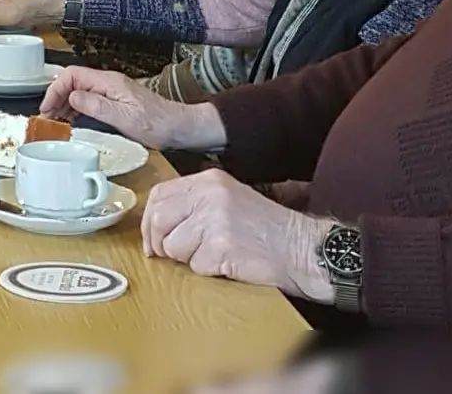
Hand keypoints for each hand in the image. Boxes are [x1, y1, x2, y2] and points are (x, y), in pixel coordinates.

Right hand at [40, 66, 225, 151]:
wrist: (179, 127)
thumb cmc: (157, 124)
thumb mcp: (124, 118)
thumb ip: (97, 106)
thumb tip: (72, 96)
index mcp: (109, 82)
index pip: (72, 75)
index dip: (55, 89)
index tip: (46, 108)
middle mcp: (109, 82)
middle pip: (73, 81)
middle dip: (55, 96)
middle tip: (46, 117)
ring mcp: (112, 91)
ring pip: (79, 90)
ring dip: (64, 104)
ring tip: (55, 121)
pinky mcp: (115, 101)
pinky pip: (88, 99)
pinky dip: (75, 109)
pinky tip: (72, 121)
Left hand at [141, 169, 334, 303]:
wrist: (302, 248)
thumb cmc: (265, 230)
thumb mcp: (228, 201)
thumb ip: (193, 205)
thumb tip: (155, 226)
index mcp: (208, 180)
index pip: (159, 194)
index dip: (149, 221)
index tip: (152, 240)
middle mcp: (209, 194)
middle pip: (158, 219)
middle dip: (160, 243)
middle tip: (172, 255)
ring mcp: (215, 219)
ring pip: (173, 246)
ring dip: (189, 259)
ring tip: (216, 254)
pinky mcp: (222, 245)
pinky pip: (196, 265)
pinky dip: (208, 271)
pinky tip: (230, 263)